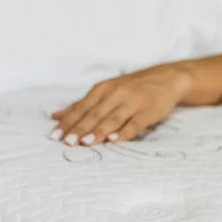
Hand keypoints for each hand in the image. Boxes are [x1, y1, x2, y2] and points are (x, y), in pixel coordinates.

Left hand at [50, 66, 190, 145]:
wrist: (166, 78)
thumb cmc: (132, 87)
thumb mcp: (106, 90)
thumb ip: (82, 104)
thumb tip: (56, 116)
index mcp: (103, 89)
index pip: (81, 107)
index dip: (68, 121)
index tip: (55, 135)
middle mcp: (116, 94)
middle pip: (95, 114)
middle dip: (80, 128)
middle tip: (67, 142)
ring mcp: (133, 103)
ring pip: (112, 119)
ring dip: (98, 132)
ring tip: (86, 143)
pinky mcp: (148, 112)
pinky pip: (134, 124)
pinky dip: (124, 132)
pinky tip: (115, 140)